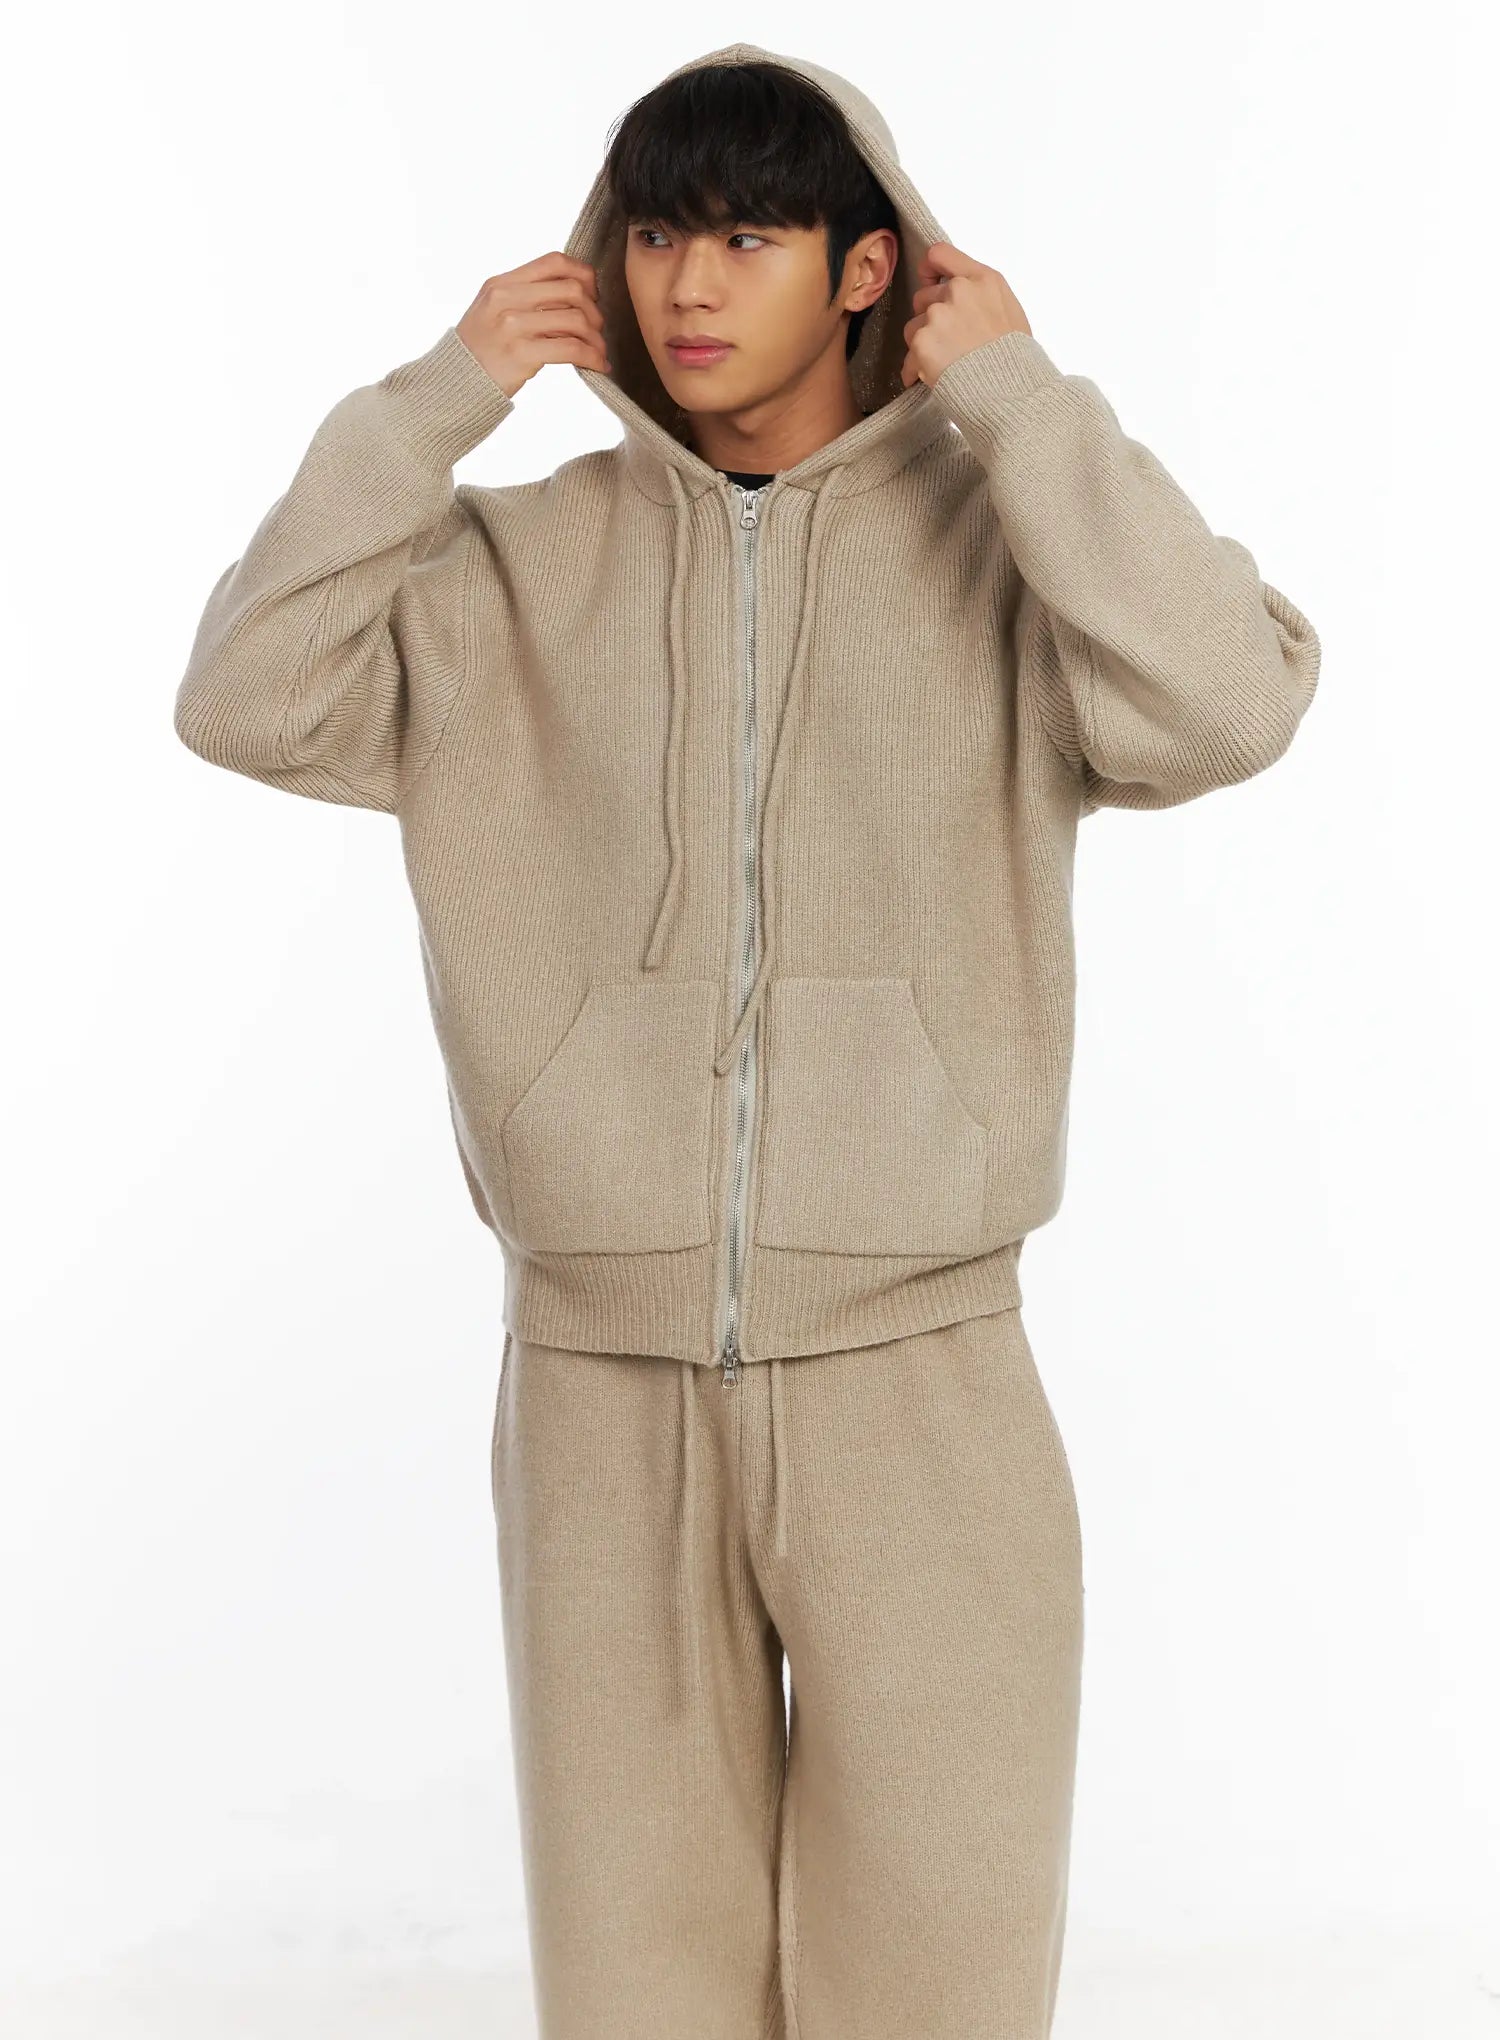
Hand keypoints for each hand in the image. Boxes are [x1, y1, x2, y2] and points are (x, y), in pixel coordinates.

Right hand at [456, 252, 610, 397]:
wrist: (453, 384)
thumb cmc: (480, 350)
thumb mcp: (492, 310)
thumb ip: (525, 297)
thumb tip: (573, 295)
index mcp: (501, 283)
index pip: (554, 262)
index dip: (583, 275)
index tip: (591, 295)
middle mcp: (506, 299)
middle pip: (571, 290)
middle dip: (594, 310)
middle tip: (596, 329)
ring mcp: (513, 326)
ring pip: (576, 320)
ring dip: (596, 338)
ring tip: (598, 352)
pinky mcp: (522, 354)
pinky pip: (571, 349)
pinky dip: (592, 357)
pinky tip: (598, 366)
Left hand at [900, 242, 1030, 388]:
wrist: (1011, 391)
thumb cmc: (1016, 358)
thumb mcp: (1009, 310)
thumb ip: (981, 295)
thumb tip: (960, 297)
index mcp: (982, 279)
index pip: (939, 254)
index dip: (929, 269)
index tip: (930, 282)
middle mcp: (959, 290)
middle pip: (924, 297)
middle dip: (930, 319)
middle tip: (947, 343)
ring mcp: (939, 314)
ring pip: (914, 326)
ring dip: (922, 345)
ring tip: (942, 365)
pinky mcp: (923, 341)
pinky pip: (909, 355)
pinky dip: (914, 370)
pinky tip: (927, 380)